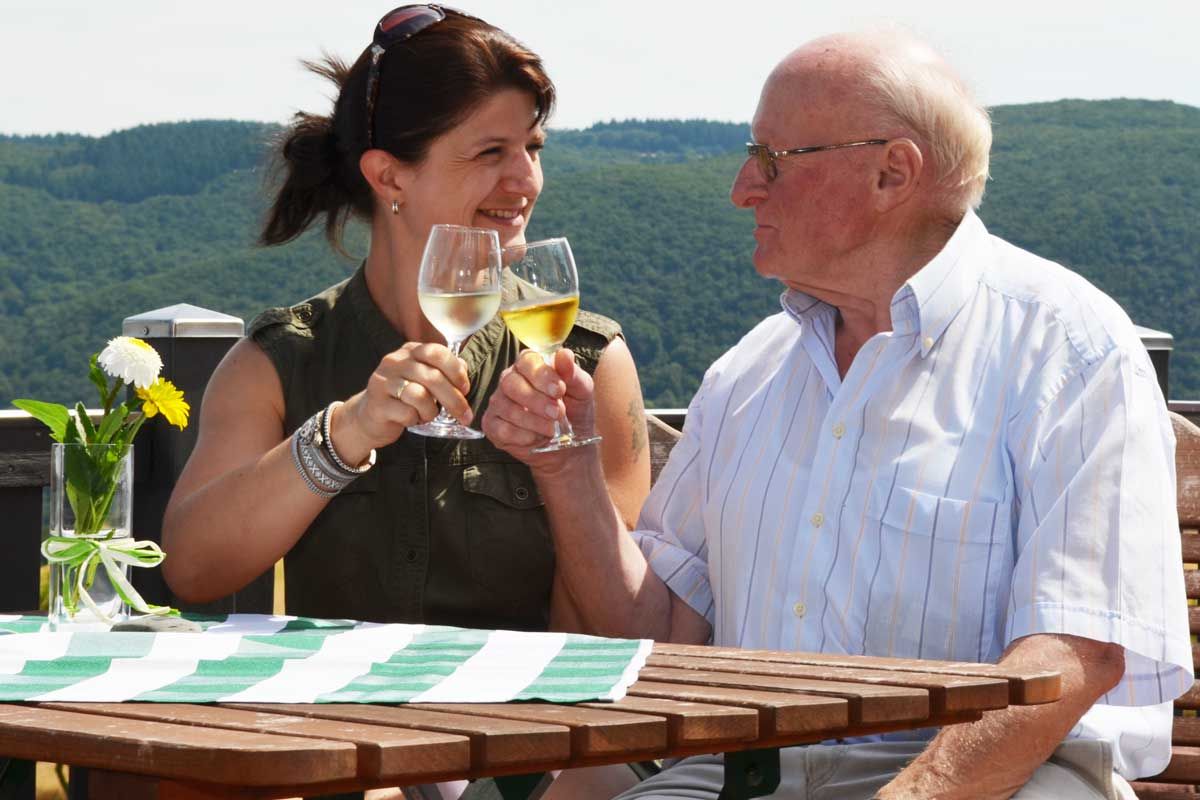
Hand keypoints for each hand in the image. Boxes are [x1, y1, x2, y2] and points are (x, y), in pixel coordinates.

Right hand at [332, 342, 471, 456]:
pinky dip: (416, 419)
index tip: (465, 389)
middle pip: (433, 377)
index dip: (456, 371)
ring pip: (420, 395)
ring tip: (428, 415)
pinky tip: (412, 419)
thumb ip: (443, 372)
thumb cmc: (403, 398)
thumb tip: (464, 370)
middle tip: (463, 415)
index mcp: (409, 351)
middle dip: (454, 399)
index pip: (437, 352)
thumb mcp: (423, 380)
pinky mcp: (377, 404)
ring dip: (431, 411)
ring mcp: (383, 381)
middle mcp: (394, 362)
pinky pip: (407, 413)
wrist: (369, 417)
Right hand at [483, 348, 595, 467]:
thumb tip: (565, 354)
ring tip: (552, 429)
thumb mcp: (581, 390)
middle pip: (511, 383)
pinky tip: (537, 438)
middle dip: (536, 400)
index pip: (527, 361)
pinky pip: (502, 429)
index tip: (559, 390)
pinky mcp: (493, 426)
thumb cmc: (574, 410)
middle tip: (557, 413)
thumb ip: (573, 373)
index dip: (542, 375)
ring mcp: (498, 403)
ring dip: (533, 421)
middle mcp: (509, 380)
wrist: (568, 444)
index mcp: (530, 365)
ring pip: (507, 408)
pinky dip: (523, 436)